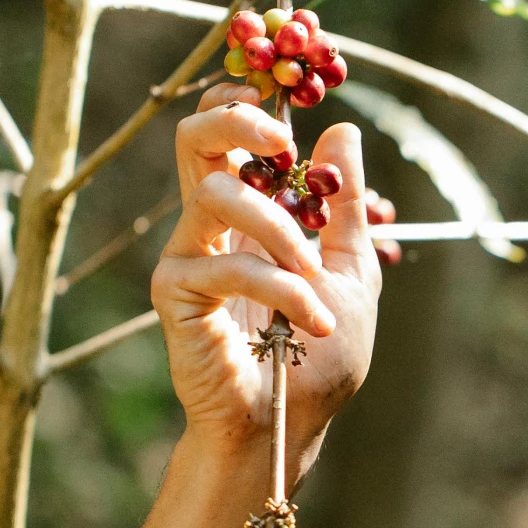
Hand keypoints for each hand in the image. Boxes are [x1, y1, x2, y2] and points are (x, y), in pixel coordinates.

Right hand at [150, 86, 380, 463]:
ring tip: (314, 279)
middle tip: (282, 143)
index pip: (224, 134)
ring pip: (218, 194)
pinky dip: (283, 289)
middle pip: (194, 137)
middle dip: (238, 122)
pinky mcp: (175, 294)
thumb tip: (342, 133)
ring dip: (282, 232)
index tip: (284, 108)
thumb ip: (343, 205)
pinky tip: (313, 322)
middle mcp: (209, 226)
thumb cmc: (320, 355)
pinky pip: (229, 265)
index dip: (241, 104)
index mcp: (248, 213)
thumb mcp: (352, 269)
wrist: (291, 422)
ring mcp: (187, 256)